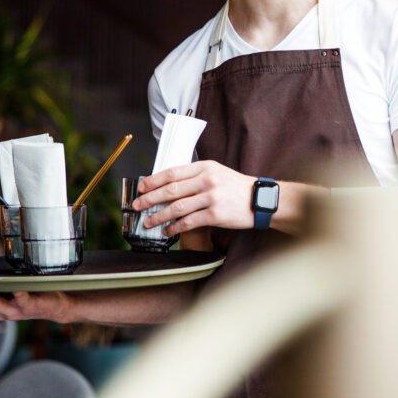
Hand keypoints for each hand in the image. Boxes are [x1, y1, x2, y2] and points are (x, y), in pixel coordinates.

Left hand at [134, 160, 255, 234]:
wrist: (259, 200)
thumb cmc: (236, 187)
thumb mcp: (217, 172)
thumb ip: (195, 175)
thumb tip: (168, 184)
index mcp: (205, 167)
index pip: (172, 172)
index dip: (153, 181)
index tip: (141, 187)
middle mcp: (207, 180)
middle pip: (171, 190)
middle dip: (150, 199)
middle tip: (137, 206)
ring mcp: (211, 197)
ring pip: (177, 208)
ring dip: (159, 216)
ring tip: (148, 222)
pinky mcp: (215, 215)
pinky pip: (189, 222)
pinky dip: (175, 227)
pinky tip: (168, 230)